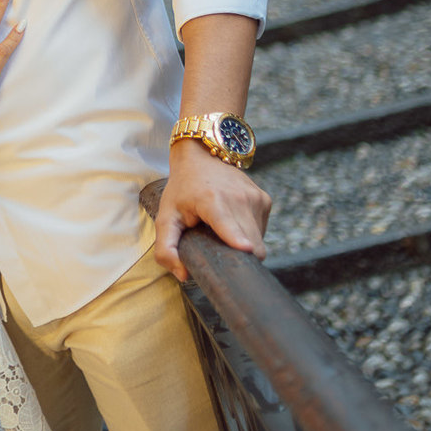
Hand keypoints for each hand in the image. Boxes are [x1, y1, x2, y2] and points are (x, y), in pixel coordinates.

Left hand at [154, 139, 271, 281]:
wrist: (202, 155)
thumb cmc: (183, 188)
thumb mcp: (166, 215)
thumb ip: (166, 247)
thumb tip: (183, 275)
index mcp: (212, 200)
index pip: (229, 223)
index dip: (238, 240)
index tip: (246, 249)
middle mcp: (238, 197)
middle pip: (250, 244)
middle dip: (239, 258)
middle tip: (220, 255)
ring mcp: (255, 197)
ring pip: (258, 241)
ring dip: (244, 245)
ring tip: (223, 233)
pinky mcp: (264, 199)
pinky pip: (261, 230)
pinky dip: (249, 234)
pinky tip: (233, 224)